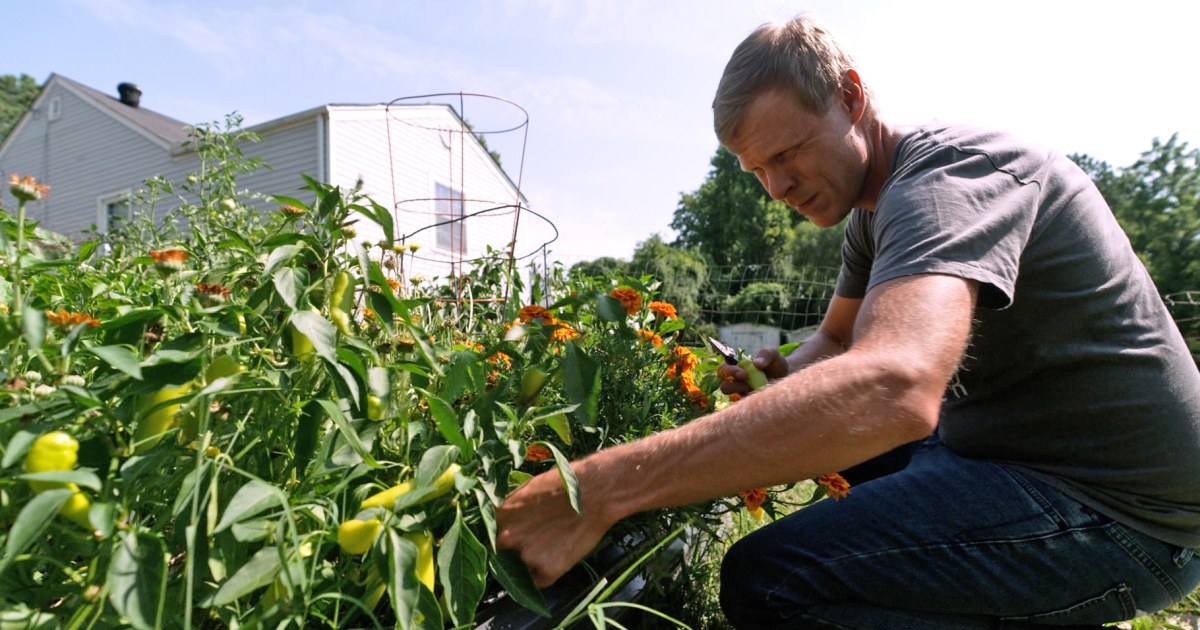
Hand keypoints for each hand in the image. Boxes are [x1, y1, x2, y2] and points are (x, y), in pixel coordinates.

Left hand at [495, 463, 614, 587]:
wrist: (595, 492)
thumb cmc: (564, 485)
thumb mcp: (527, 492)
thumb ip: (512, 513)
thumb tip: (506, 526)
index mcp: (498, 516)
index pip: (491, 538)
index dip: (505, 542)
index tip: (514, 543)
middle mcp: (506, 538)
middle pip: (502, 557)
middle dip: (515, 555)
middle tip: (537, 545)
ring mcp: (526, 556)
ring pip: (522, 570)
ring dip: (533, 564)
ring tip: (555, 545)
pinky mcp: (547, 570)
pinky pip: (541, 581)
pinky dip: (549, 573)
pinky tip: (562, 554)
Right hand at [717, 348, 788, 395]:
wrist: (787, 376)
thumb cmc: (776, 363)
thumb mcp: (773, 354)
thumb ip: (764, 354)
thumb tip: (756, 364)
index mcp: (737, 367)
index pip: (723, 370)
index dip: (728, 371)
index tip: (743, 373)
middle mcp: (736, 381)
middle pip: (724, 386)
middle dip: (734, 385)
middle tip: (748, 382)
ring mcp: (742, 393)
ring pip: (732, 397)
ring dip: (743, 393)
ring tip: (757, 388)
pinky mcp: (749, 402)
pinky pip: (742, 407)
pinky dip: (750, 402)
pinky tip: (760, 397)